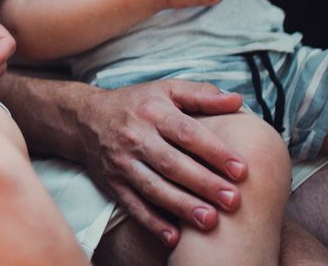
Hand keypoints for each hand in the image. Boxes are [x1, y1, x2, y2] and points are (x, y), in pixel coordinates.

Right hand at [74, 79, 245, 247]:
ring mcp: (122, 161)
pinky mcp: (113, 182)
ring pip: (153, 186)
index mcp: (152, 111)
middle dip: (203, 183)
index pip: (186, 132)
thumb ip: (202, 95)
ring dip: (181, 205)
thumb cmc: (136, 104)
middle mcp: (135, 136)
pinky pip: (133, 204)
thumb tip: (237, 100)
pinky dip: (152, 222)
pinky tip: (174, 238)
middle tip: (233, 200)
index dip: (214, 151)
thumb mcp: (166, 89)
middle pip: (171, 162)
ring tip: (210, 221)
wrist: (85, 117)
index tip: (241, 170)